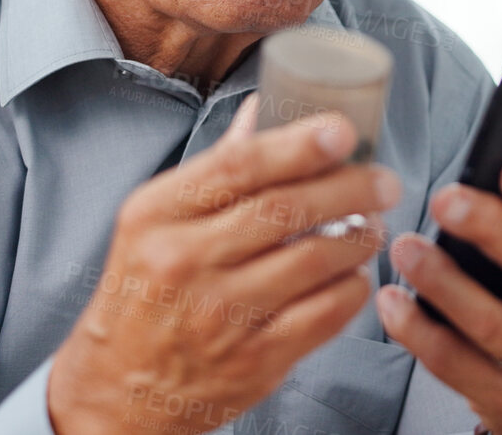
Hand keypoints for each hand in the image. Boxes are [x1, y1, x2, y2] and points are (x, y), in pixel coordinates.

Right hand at [46, 101, 401, 434]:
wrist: (119, 390)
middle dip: (351, 187)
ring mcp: (221, 313)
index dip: (299, 144)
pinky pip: (325, 313)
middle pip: (286, 208)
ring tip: (372, 226)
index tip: (343, 132)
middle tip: (382, 180)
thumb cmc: (143, 296)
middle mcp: (185, 260)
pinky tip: (354, 275)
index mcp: (157, 215)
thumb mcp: (154, 224)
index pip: (239, 165)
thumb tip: (262, 111)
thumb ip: (213, 170)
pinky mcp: (254, 359)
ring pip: (315, 259)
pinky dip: (352, 287)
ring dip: (359, 237)